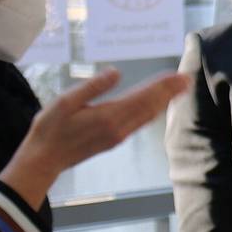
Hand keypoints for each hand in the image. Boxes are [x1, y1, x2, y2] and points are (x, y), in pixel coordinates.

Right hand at [2, 68, 188, 207]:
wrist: (44, 160)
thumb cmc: (50, 128)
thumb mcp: (65, 101)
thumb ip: (92, 86)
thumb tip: (115, 72)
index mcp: (108, 116)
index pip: (143, 97)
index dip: (162, 86)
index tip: (179, 76)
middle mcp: (118, 128)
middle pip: (150, 107)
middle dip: (169, 92)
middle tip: (187, 79)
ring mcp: (117, 136)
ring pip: (147, 116)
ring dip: (164, 102)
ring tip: (178, 90)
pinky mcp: (114, 140)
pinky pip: (139, 123)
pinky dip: (152, 111)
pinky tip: (156, 106)